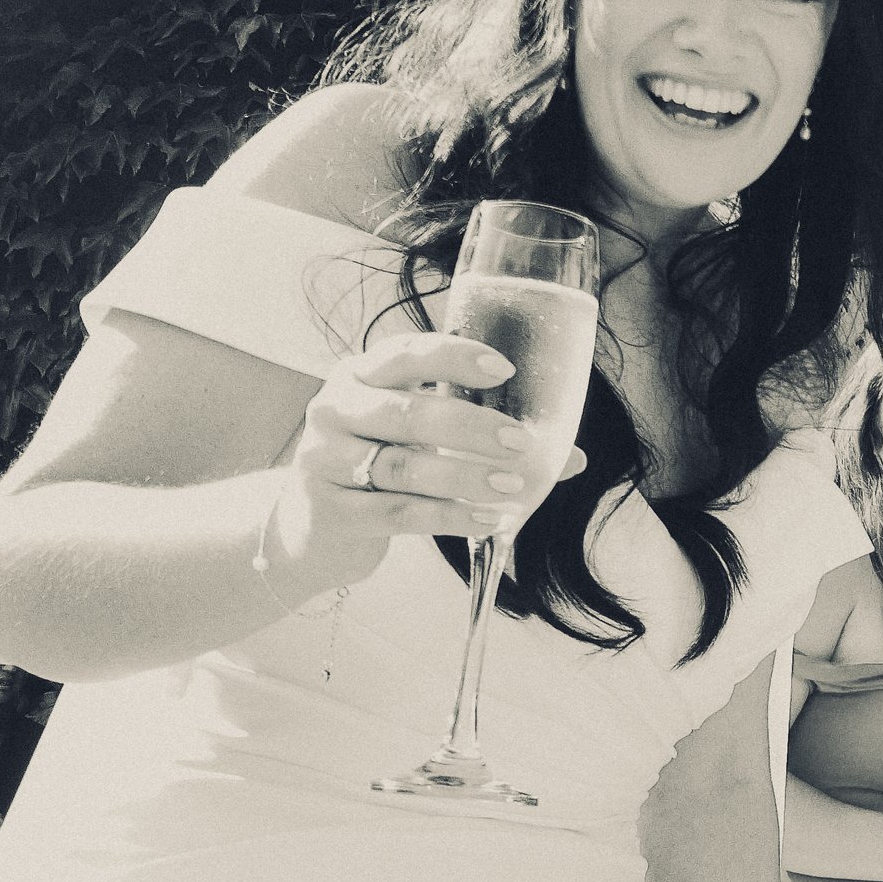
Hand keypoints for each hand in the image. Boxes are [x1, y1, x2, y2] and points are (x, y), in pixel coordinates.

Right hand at [263, 335, 565, 598]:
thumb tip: (571, 456)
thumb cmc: (381, 467)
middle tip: (521, 442)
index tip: (505, 371)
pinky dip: (449, 516)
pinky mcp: (328, 511)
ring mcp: (324, 460)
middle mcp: (334, 409)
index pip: (406, 353)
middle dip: (471, 426)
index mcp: (360, 375)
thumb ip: (482, 436)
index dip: (455, 358)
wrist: (310, 528)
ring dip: (465, 476)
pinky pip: (398, 513)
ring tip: (514, 487)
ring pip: (404, 466)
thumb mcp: (418, 438)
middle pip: (408, 412)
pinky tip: (489, 519)